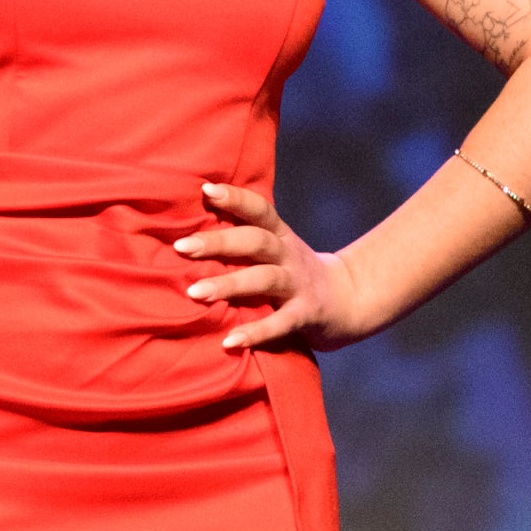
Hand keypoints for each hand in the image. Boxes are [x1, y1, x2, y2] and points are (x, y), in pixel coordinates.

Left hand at [177, 181, 375, 352]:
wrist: (349, 300)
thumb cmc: (294, 273)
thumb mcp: (277, 249)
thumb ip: (245, 241)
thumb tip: (189, 233)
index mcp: (280, 236)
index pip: (259, 210)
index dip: (235, 198)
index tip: (206, 189)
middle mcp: (289, 255)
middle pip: (256, 241)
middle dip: (218, 242)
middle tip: (182, 247)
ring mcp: (299, 284)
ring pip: (264, 279)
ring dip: (228, 285)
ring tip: (194, 293)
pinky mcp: (307, 314)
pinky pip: (280, 323)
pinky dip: (256, 331)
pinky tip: (230, 341)